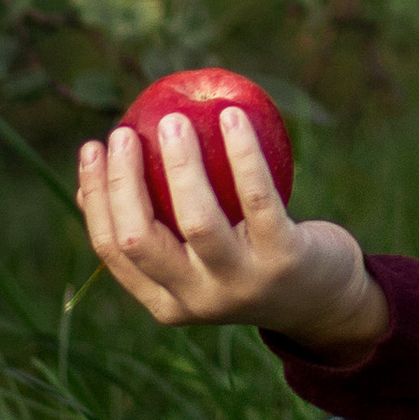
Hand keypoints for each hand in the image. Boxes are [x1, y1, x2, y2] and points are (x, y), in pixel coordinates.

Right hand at [75, 106, 389, 354]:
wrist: (325, 301)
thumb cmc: (247, 262)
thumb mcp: (197, 256)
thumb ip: (157, 227)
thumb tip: (97, 180)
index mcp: (165, 303)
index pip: (113, 248)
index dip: (96, 195)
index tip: (93, 147)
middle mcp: (198, 300)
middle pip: (141, 239)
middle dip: (123, 181)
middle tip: (124, 132)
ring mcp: (242, 284)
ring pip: (197, 221)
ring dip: (180, 164)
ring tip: (175, 119)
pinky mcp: (284, 260)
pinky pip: (257, 198)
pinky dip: (243, 155)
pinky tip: (233, 116)